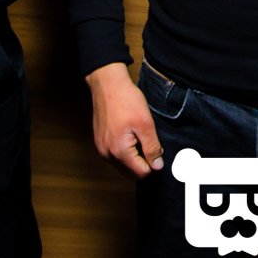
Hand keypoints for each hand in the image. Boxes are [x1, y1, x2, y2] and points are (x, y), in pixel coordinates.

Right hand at [85, 63, 163, 179]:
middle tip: (150, 144)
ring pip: (122, 165)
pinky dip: (125, 151)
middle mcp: (106, 154)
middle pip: (130, 172)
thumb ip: (152, 147)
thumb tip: (157, 166)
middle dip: (143, 163)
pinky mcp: (99, 141)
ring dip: (134, 157)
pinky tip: (130, 135)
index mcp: (119, 152)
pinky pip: (115, 155)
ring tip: (140, 138)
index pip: (140, 173)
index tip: (157, 149)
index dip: (153, 163)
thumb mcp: (146, 124)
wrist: (107, 84)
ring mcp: (101, 148)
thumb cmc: (126, 100)